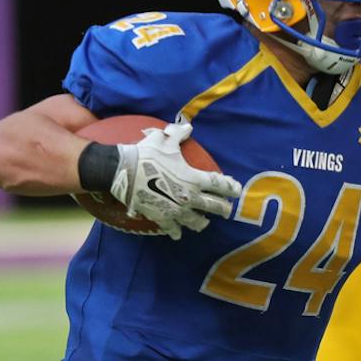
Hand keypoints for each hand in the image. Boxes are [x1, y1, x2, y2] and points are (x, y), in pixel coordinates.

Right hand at [110, 121, 242, 239]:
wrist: (124, 172)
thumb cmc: (146, 155)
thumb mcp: (164, 140)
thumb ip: (178, 134)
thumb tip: (187, 126)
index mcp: (193, 178)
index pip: (220, 184)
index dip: (231, 187)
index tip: (237, 190)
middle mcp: (189, 197)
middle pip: (215, 206)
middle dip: (224, 208)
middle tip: (227, 210)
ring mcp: (177, 210)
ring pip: (197, 222)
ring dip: (202, 222)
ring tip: (204, 223)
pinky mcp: (163, 219)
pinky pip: (173, 229)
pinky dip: (176, 231)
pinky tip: (178, 234)